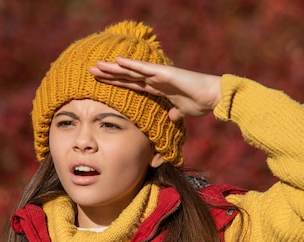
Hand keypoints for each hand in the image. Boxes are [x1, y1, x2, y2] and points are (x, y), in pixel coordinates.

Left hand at [89, 57, 221, 121]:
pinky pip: (144, 68)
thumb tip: (171, 118)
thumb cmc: (200, 103)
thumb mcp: (182, 111)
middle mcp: (155, 79)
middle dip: (109, 74)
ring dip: (114, 68)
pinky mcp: (164, 73)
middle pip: (127, 76)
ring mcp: (158, 75)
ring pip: (131, 70)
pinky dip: (130, 65)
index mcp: (157, 88)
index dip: (116, 83)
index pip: (131, 85)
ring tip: (97, 65)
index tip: (101, 83)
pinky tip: (117, 61)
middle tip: (91, 71)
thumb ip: (174, 113)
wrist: (212, 97)